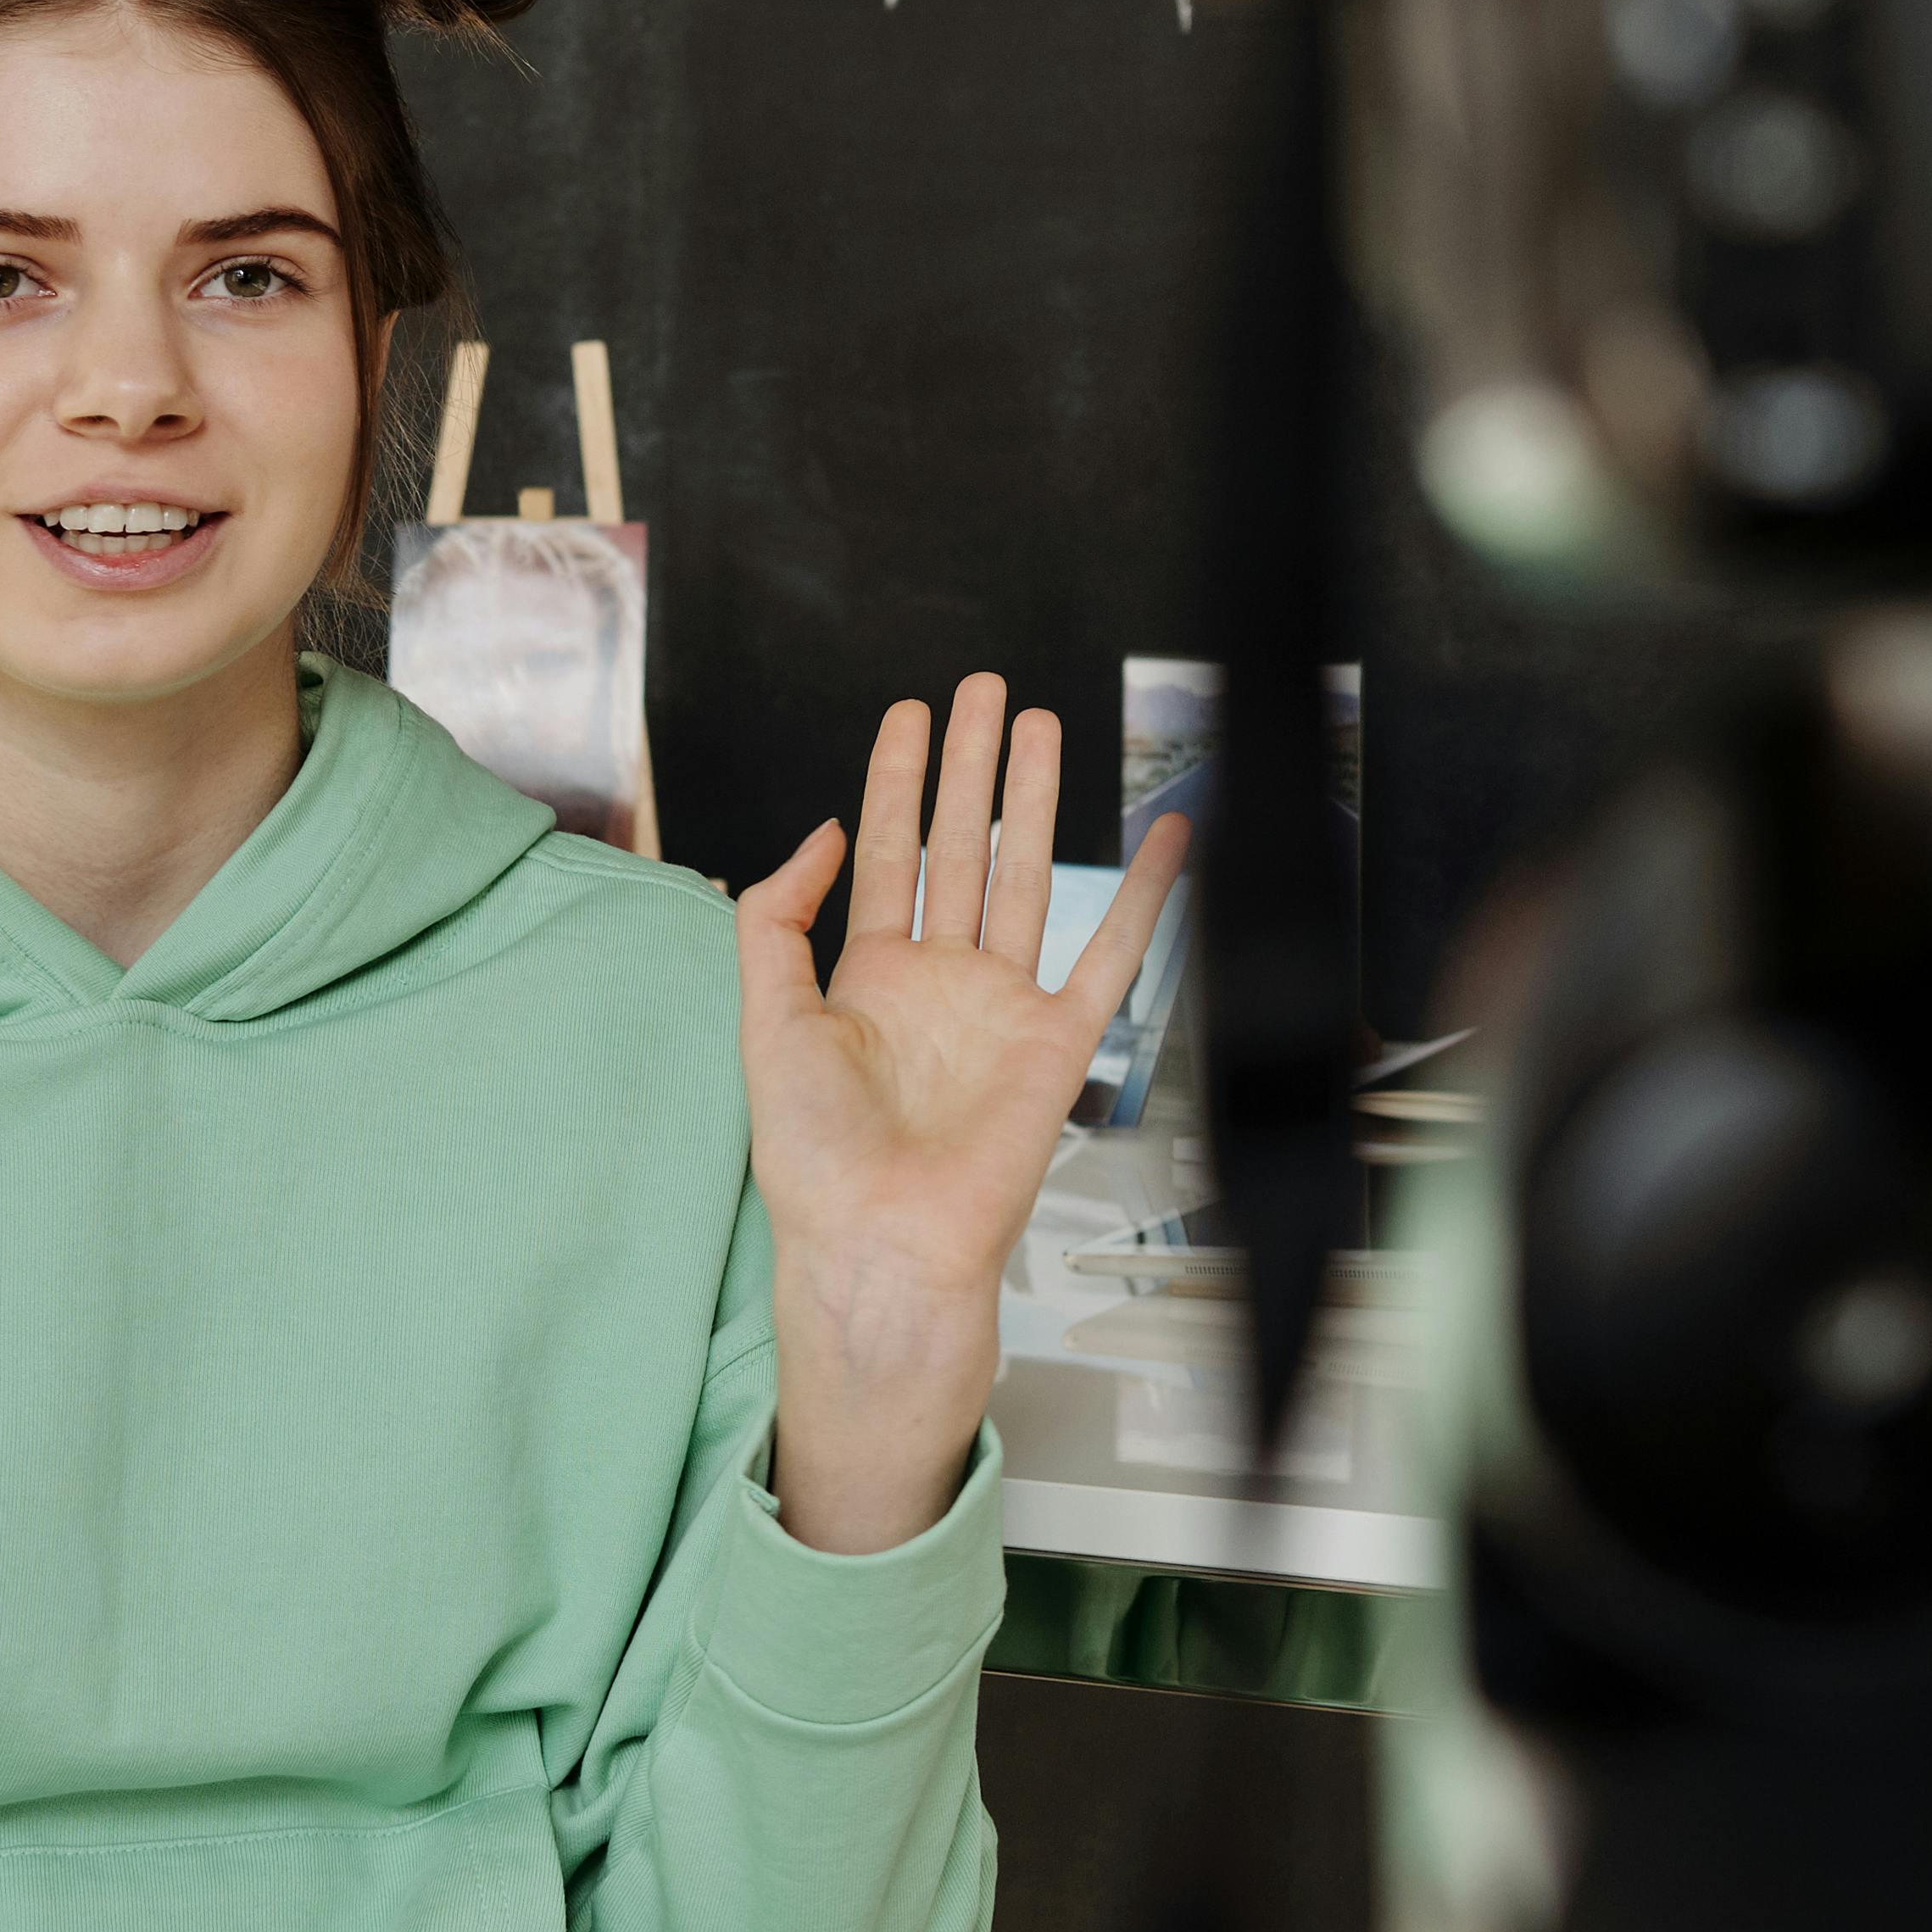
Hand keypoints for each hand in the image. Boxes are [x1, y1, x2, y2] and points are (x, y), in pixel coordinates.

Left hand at [734, 675, 1193, 1551]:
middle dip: (970, 767)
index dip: (895, 780)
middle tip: (983, 690)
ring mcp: (1002, 1008)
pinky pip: (1112, 956)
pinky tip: (1165, 840)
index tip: (908, 715)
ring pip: (1026, 877)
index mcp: (869, 977)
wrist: (879, 1242)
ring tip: (1040, 724)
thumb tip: (817, 833)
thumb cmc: (816, 1158)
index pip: (886, 852)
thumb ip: (779, 917)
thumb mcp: (765, 1017)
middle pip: (960, 845)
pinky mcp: (1058, 1045)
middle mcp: (940, 983)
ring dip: (1034, 800)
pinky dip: (1144, 897)